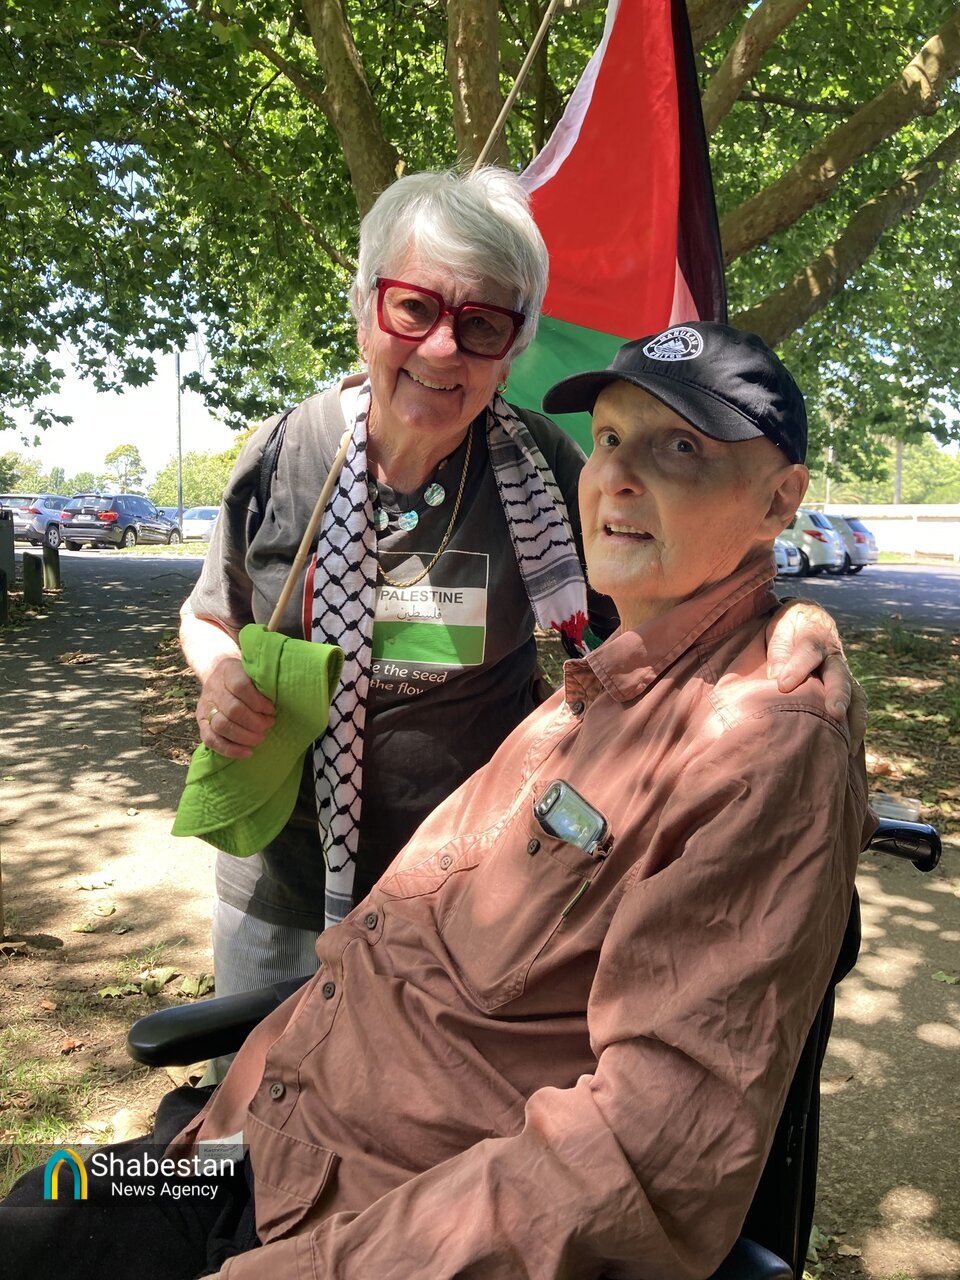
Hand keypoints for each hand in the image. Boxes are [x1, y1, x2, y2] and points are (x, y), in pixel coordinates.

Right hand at [196, 654, 275, 758]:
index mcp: (227, 671)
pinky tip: (247, 753)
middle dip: (255, 722)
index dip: (258, 701)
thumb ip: (264, 682)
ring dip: (244, 736)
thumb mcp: (254, 671)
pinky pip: (211, 740)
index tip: (272, 709)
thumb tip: (285, 697)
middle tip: (269, 725)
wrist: (220, 675)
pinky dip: (230, 749)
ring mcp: (205, 706)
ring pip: (222, 726)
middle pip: (233, 709)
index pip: (240, 686)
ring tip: (260, 738)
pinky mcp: (201, 723)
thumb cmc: (246, 676)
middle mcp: (213, 688)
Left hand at [765, 600, 860, 741]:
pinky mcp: (848, 687)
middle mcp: (835, 656)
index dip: (797, 667)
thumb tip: (778, 679)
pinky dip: (857, 726)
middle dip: (838, 695)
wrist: (810, 618)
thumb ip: (779, 651)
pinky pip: (857, 706)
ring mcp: (843, 673)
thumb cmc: (790, 626)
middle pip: (840, 676)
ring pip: (856, 695)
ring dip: (854, 718)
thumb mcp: (780, 629)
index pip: (808, 651)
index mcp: (815, 636)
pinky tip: (850, 749)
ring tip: (848, 745)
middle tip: (834, 714)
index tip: (783, 685)